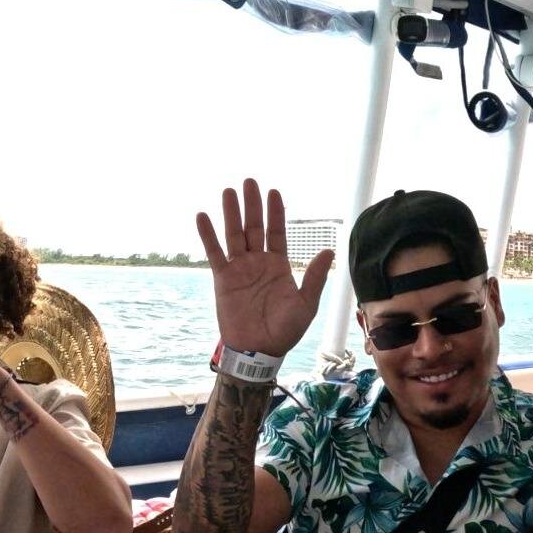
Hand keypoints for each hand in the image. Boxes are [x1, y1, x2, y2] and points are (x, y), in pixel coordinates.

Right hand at [196, 178, 333, 356]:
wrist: (258, 350)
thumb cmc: (284, 330)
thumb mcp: (306, 304)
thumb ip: (315, 277)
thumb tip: (329, 251)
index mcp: (278, 265)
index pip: (276, 232)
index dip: (275, 213)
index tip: (273, 192)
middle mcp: (258, 262)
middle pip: (254, 227)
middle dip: (252, 205)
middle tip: (249, 182)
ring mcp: (239, 269)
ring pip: (234, 235)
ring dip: (231, 214)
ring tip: (228, 192)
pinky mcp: (222, 279)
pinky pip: (214, 253)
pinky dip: (208, 236)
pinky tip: (203, 217)